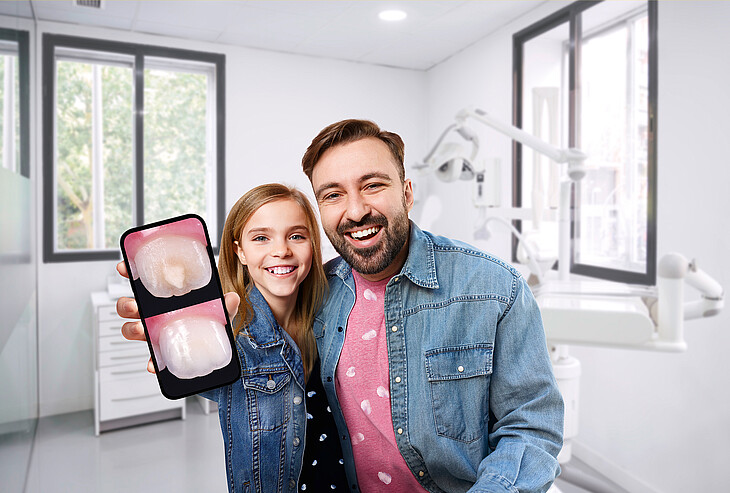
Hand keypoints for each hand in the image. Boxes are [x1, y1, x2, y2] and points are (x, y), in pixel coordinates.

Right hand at [114, 261, 240, 372]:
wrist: (214, 349)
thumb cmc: (208, 322)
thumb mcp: (218, 311)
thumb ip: (224, 305)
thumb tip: (231, 298)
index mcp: (163, 300)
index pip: (142, 283)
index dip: (129, 273)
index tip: (124, 267)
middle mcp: (154, 315)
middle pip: (129, 307)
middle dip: (127, 305)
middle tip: (136, 306)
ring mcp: (154, 334)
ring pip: (132, 330)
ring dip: (133, 330)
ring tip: (142, 330)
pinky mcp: (161, 353)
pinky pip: (151, 357)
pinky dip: (151, 361)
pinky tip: (154, 363)